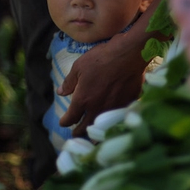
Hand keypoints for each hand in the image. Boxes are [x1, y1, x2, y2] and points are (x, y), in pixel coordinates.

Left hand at [57, 0, 168, 136]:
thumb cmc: (102, 58)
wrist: (128, 55)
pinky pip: (117, 120)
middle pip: (84, 129)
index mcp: (82, 100)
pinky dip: (112, 123)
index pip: (70, 118)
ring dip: (95, 132)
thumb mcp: (79, 67)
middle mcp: (97, 109)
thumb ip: (69, 82)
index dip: (65, 122)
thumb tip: (61, 93)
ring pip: (102, 129)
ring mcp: (113, 110)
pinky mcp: (126, 106)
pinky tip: (111, 123)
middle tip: (76, 134)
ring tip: (92, 134)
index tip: (63, 123)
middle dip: (78, 133)